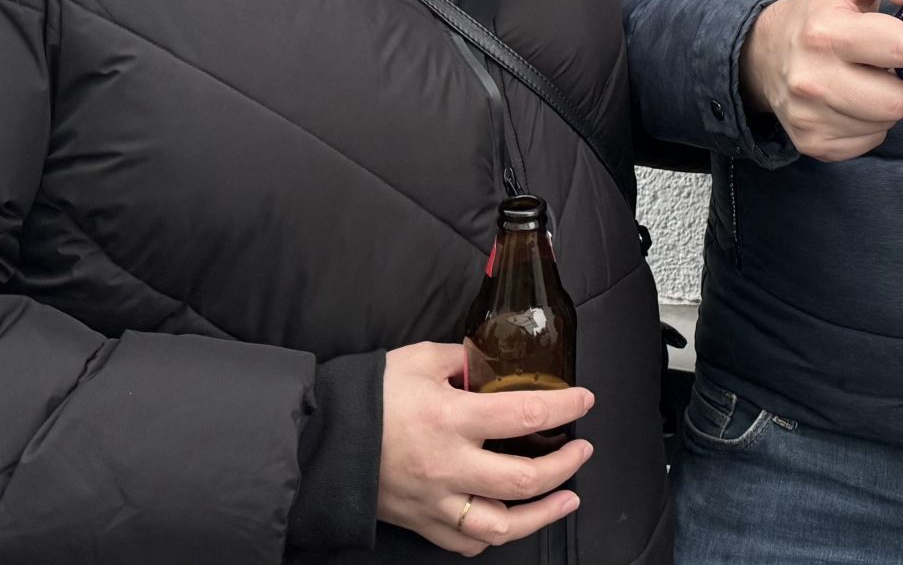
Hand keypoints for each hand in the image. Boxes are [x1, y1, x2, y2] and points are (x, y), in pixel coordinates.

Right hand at [377, 342, 593, 555]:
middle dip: (564, 466)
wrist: (317, 439)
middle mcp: (448, 466)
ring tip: (567, 498)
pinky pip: (465, 542)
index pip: (524, 414)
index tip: (584, 400)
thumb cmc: (368, 396)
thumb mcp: (419, 360)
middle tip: (582, 451)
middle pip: (523, 479)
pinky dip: (493, 537)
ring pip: (500, 526)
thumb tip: (491, 362)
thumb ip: (463, 360)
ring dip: (542, 515)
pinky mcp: (421, 521)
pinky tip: (512, 521)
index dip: (564, 407)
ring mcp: (435, 501)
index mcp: (451, 419)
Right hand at [740, 0, 902, 160]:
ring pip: (887, 122)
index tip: (899, 34)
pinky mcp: (813, 143)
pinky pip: (871, 141)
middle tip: (884, 63)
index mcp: (825, 33)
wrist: (767, 53)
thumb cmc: (818, 12)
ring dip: (886, 101)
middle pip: (899, 100)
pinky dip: (870, 123)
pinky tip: (852, 101)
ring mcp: (810, 117)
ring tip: (865, 79)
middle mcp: (812, 79)